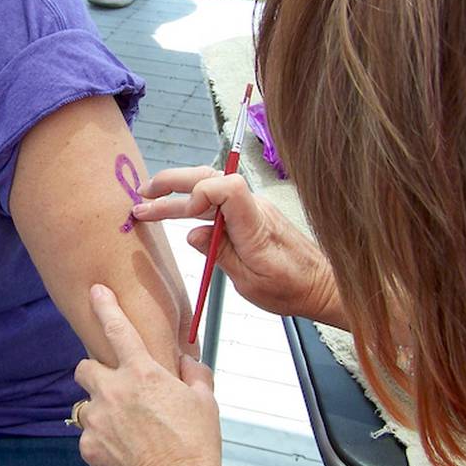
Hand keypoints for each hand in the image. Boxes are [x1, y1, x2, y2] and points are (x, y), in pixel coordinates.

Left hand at [73, 284, 222, 465]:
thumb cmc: (195, 445)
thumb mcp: (205, 402)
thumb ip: (194, 375)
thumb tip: (188, 363)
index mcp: (143, 373)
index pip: (117, 328)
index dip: (105, 306)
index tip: (96, 292)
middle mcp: (114, 390)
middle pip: (85, 366)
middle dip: (96, 372)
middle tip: (114, 386)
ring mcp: (98, 418)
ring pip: (86, 402)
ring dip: (100, 408)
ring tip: (124, 425)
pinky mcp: (89, 445)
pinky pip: (88, 434)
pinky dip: (101, 438)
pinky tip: (122, 446)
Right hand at [131, 166, 344, 325]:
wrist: (322, 284)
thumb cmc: (291, 288)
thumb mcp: (249, 282)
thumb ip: (219, 254)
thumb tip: (192, 235)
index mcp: (254, 225)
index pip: (227, 187)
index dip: (200, 193)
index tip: (187, 216)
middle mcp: (253, 208)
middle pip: (210, 177)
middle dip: (173, 182)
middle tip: (143, 194)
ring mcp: (252, 207)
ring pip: (211, 185)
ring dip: (179, 190)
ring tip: (150, 200)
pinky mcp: (250, 213)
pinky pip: (219, 197)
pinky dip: (194, 199)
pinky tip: (177, 210)